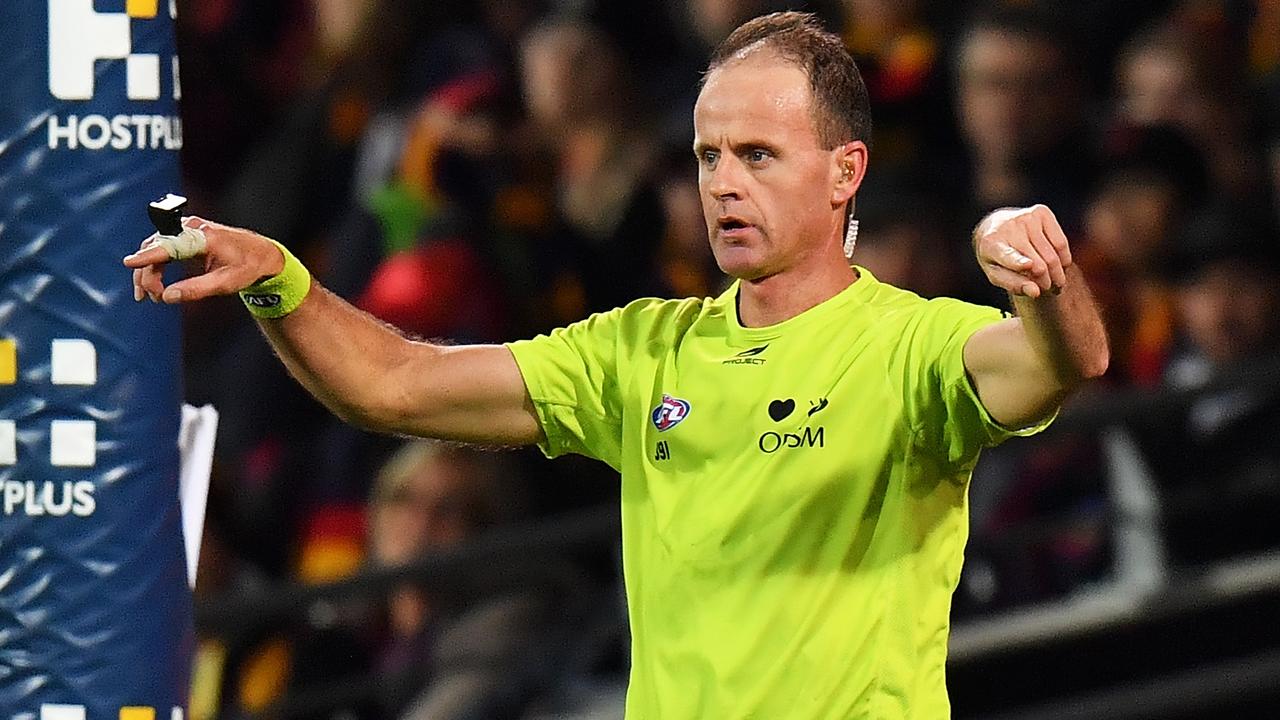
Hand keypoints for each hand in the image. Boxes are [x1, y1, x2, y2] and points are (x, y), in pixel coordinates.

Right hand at [122, 216, 284, 302]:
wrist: (260, 254)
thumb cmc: (246, 267)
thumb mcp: (226, 283)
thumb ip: (196, 289)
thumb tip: (168, 297)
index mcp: (204, 237)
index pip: (170, 245)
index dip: (149, 255)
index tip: (130, 263)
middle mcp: (192, 228)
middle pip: (157, 247)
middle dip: (147, 273)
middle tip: (150, 297)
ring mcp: (186, 229)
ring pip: (155, 248)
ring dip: (148, 271)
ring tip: (149, 296)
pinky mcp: (184, 235)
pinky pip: (162, 248)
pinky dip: (155, 266)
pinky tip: (154, 285)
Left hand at [973, 205, 1072, 298]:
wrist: (996, 226)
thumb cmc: (997, 257)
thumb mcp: (997, 274)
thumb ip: (1014, 284)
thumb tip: (1036, 292)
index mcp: (991, 244)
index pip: (1007, 255)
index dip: (1018, 261)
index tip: (1029, 265)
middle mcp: (1008, 228)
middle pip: (1038, 262)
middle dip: (1047, 282)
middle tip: (1049, 290)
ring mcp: (1025, 217)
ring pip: (1052, 254)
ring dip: (1057, 274)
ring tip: (1056, 283)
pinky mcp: (1041, 212)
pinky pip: (1060, 242)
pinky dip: (1063, 259)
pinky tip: (1060, 266)